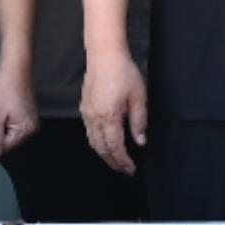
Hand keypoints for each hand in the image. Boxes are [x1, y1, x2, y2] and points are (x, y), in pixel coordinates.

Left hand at [0, 73, 38, 163]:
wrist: (15, 67)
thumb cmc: (5, 89)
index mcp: (26, 130)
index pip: (6, 146)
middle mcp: (32, 127)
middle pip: (9, 139)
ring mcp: (31, 118)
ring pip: (10, 129)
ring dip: (2, 121)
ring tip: (2, 106)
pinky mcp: (28, 111)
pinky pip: (14, 121)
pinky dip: (7, 115)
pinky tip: (5, 104)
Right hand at [82, 57, 148, 173]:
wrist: (104, 55)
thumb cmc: (123, 73)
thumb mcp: (138, 97)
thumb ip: (139, 121)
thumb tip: (140, 141)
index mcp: (109, 117)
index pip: (115, 147)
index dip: (123, 161)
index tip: (131, 168)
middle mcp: (94, 118)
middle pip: (101, 148)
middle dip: (112, 162)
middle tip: (124, 169)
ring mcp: (87, 113)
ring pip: (92, 142)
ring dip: (104, 154)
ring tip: (116, 160)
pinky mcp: (84, 107)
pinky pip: (89, 131)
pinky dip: (97, 142)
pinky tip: (105, 142)